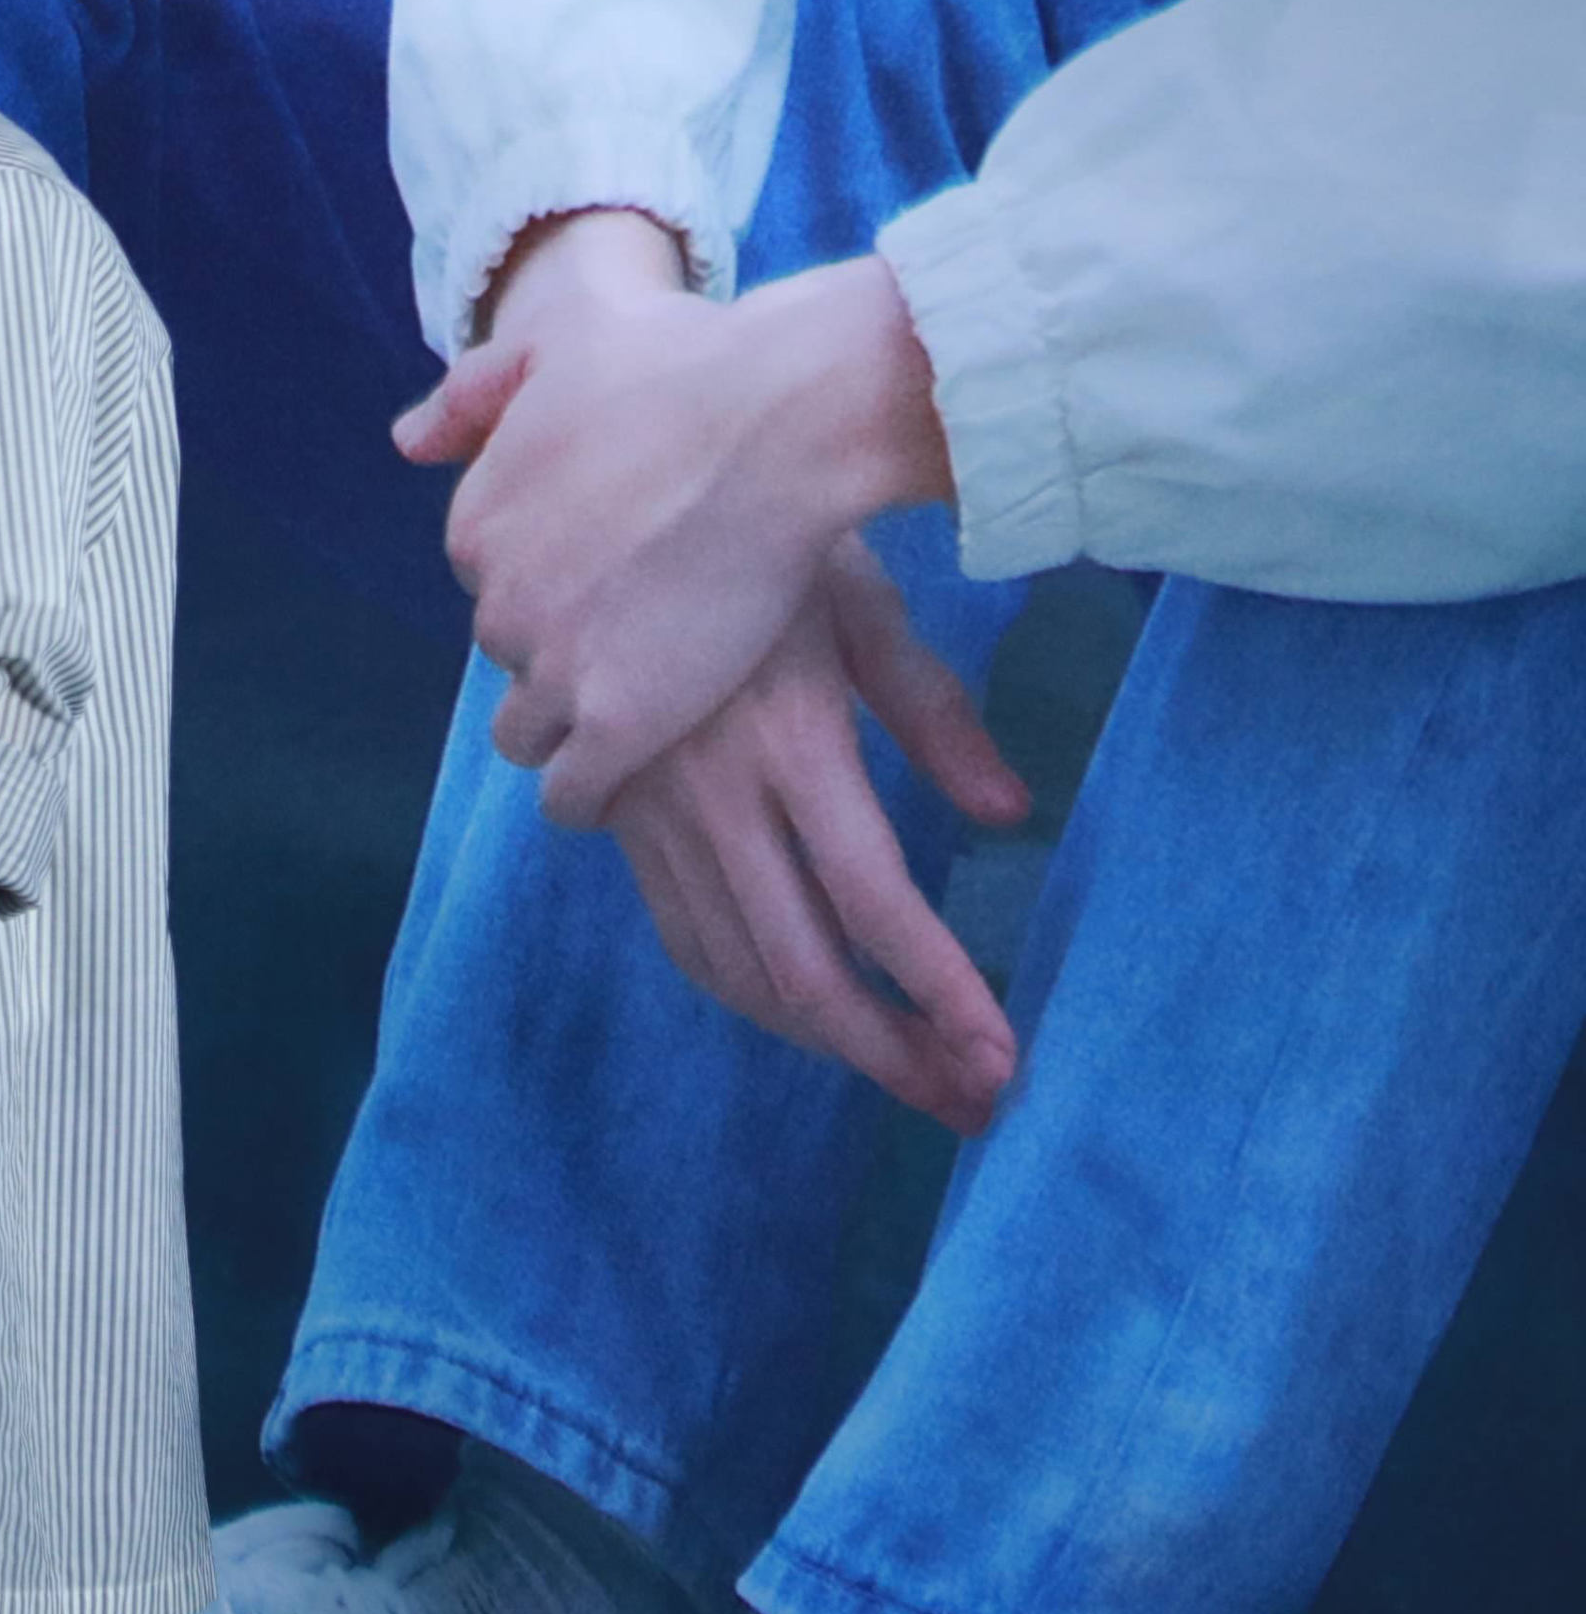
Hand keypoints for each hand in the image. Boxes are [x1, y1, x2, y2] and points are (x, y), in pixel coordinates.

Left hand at [406, 218, 948, 824]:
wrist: (773, 418)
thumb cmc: (685, 365)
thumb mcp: (556, 346)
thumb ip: (475, 392)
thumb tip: (408, 444)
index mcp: (476, 521)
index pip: (493, 582)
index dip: (551, 585)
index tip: (601, 583)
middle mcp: (496, 599)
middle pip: (512, 654)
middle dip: (560, 653)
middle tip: (633, 648)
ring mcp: (554, 666)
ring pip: (527, 735)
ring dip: (565, 733)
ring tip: (626, 729)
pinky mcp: (617, 723)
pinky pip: (572, 792)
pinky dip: (590, 796)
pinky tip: (628, 787)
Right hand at [599, 540, 1031, 1130]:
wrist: (603, 511)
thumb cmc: (760, 547)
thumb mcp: (863, 610)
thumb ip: (936, 716)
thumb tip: (1011, 815)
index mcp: (788, 739)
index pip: (873, 901)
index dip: (938, 992)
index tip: (996, 1056)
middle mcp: (712, 791)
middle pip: (800, 966)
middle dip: (890, 1054)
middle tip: (968, 1101)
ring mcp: (654, 809)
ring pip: (734, 966)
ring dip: (825, 1039)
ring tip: (910, 1077)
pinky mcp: (618, 815)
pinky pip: (683, 934)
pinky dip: (749, 992)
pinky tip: (809, 1015)